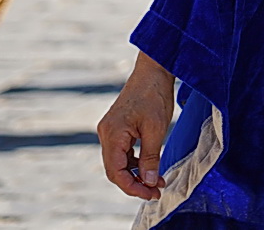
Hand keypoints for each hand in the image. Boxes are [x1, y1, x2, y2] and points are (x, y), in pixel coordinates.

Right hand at [98, 54, 176, 198]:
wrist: (154, 70)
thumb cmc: (154, 94)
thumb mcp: (156, 129)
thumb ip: (150, 157)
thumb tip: (150, 182)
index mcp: (112, 133)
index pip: (116, 171)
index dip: (132, 187)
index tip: (151, 194)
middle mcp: (106, 133)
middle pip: (115, 169)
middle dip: (135, 183)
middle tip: (156, 192)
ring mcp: (110, 130)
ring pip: (119, 162)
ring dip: (136, 174)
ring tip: (158, 182)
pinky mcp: (117, 128)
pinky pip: (123, 152)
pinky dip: (136, 162)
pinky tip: (150, 168)